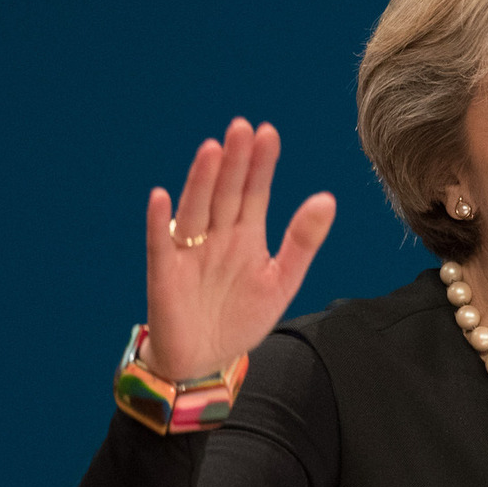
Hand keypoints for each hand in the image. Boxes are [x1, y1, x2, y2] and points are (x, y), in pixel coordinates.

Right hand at [142, 118, 335, 379]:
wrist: (207, 359)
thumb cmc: (242, 316)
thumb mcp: (282, 279)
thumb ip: (303, 241)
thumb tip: (327, 199)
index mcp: (245, 235)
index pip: (254, 191)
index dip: (261, 164)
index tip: (268, 133)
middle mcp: (216, 236)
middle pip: (225, 192)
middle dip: (234, 162)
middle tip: (242, 127)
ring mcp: (188, 252)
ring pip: (196, 209)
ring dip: (202, 180)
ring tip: (212, 150)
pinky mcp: (164, 273)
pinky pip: (160, 244)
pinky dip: (160, 222)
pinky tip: (162, 198)